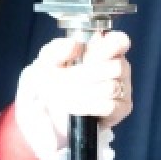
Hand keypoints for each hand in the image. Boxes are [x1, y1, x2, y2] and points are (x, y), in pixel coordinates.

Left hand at [15, 30, 132, 153]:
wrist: (39, 117)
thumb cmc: (44, 84)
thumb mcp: (42, 64)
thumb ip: (55, 50)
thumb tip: (74, 44)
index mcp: (99, 50)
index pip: (119, 41)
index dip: (109, 46)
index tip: (89, 54)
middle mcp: (116, 68)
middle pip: (116, 66)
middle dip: (85, 73)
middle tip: (64, 80)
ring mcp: (121, 89)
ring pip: (111, 86)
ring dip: (82, 91)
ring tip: (63, 96)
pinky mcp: (119, 110)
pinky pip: (109, 106)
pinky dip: (87, 106)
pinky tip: (72, 107)